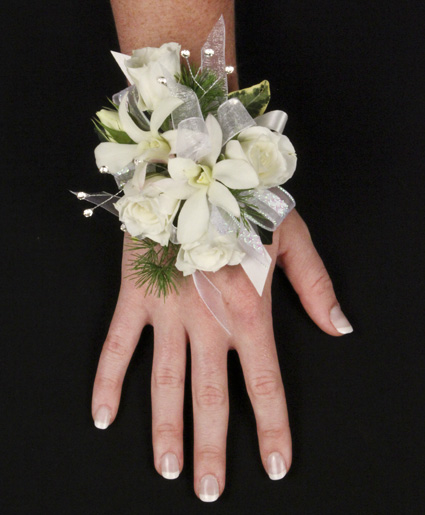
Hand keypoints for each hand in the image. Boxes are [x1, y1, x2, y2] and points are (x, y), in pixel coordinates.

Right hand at [91, 209, 352, 501]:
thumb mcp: (292, 237)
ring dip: (166, 428)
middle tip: (207, 490)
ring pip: (166, 381)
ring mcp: (168, 310)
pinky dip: (109, 379)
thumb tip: (341, 329)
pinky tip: (103, 415)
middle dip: (211, 447)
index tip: (272, 465)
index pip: (264, 382)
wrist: (193, 170)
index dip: (271, 427)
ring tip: (167, 469)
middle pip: (212, 396)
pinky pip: (119, 344)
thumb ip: (315, 287)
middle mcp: (208, 320)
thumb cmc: (245, 202)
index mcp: (250, 309)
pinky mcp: (136, 295)